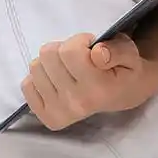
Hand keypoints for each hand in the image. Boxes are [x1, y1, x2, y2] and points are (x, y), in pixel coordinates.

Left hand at [21, 33, 150, 130]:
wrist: (126, 94)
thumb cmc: (125, 70)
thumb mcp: (131, 54)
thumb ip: (118, 50)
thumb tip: (98, 54)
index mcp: (98, 90)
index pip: (70, 50)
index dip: (80, 41)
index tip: (92, 48)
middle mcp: (76, 104)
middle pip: (48, 54)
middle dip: (64, 49)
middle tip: (79, 59)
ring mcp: (59, 112)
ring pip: (35, 66)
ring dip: (51, 62)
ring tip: (69, 69)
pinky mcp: (46, 116)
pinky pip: (26, 85)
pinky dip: (40, 77)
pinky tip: (57, 80)